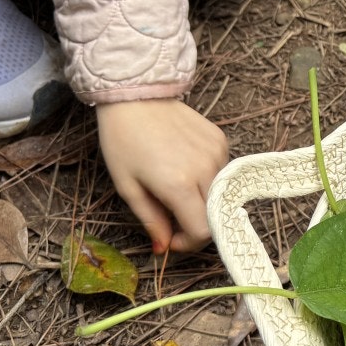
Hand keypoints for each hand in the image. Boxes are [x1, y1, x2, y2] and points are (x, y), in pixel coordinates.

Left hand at [96, 98, 228, 252]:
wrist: (136, 96)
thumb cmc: (123, 141)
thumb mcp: (128, 187)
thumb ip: (151, 220)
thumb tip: (163, 248)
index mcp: (178, 184)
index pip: (202, 231)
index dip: (188, 242)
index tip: (171, 238)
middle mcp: (205, 170)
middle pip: (216, 216)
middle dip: (196, 225)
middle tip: (174, 219)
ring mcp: (217, 153)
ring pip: (220, 195)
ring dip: (202, 201)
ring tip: (177, 187)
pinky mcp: (221, 140)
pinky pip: (221, 172)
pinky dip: (207, 179)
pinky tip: (186, 165)